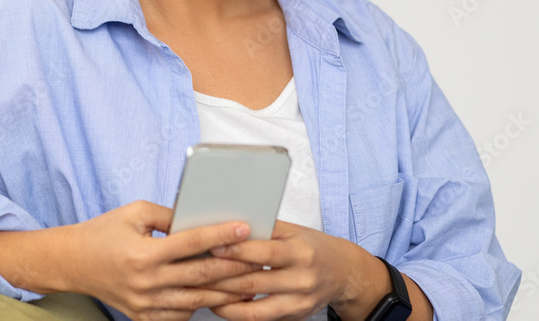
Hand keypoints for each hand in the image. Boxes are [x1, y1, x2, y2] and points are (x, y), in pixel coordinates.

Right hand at [60, 200, 262, 319]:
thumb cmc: (104, 232)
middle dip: (236, 266)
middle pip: (202, 275)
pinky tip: (216, 294)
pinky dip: (200, 305)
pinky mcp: (144, 318)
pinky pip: (181, 315)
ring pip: (197, 300)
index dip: (221, 235)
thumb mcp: (134, 212)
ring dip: (225, 290)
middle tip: (260, 256)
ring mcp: (146, 305)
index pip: (192, 242)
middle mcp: (146, 282)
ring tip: (249, 279)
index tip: (245, 227)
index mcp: (144, 253)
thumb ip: (169, 215)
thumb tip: (201, 217)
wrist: (73, 263)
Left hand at [203, 219, 375, 319]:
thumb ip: (264, 230)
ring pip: (254, 306)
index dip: (236, 250)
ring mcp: (299, 302)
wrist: (344, 272)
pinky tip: (221, 304)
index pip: (264, 252)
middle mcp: (302, 279)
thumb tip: (227, 225)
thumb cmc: (312, 246)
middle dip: (220, 277)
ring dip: (224, 300)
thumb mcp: (293, 232)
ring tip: (201, 290)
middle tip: (194, 270)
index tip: (212, 245)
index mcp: (301, 252)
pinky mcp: (295, 317)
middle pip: (254, 281)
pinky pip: (261, 318)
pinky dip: (238, 312)